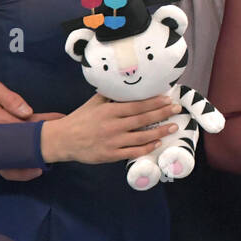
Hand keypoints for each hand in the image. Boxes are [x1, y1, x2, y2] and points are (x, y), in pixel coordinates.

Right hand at [0, 79, 59, 181]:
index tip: (60, 122)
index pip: (22, 126)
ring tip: (46, 163)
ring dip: (29, 164)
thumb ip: (9, 98)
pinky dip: (18, 173)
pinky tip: (34, 171)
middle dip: (40, 146)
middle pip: (19, 146)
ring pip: (10, 163)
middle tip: (60, 144)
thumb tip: (26, 112)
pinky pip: (2, 169)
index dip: (42, 126)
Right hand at [40, 93, 179, 165]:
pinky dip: (146, 148)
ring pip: (141, 137)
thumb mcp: (94, 103)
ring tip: (173, 127)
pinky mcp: (111, 155)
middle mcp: (113, 126)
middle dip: (163, 114)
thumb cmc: (81, 119)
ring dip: (160, 132)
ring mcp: (113, 142)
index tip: (168, 99)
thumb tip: (127, 84)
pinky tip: (157, 143)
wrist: (63, 140)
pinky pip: (133, 152)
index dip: (154, 102)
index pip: (137, 106)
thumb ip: (111, 95)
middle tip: (177, 109)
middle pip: (143, 119)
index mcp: (110, 111)